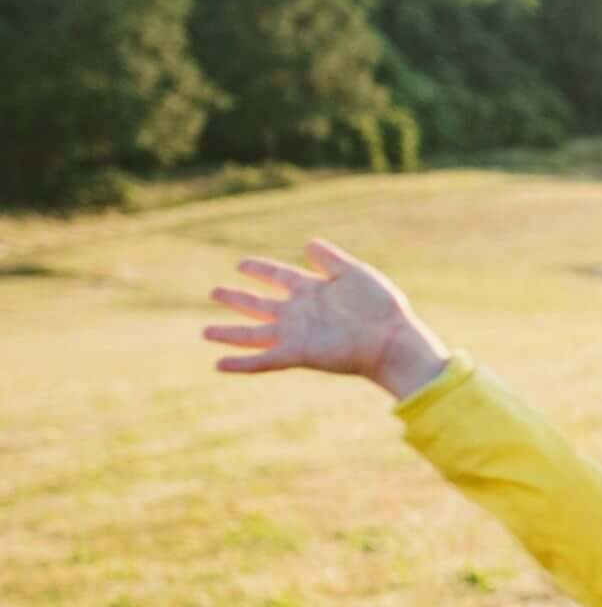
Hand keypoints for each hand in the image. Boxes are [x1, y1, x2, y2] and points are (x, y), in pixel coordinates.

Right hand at [206, 242, 448, 398]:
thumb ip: (330, 259)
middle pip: (259, 304)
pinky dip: (241, 363)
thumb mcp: (354, 273)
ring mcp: (296, 334)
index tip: (241, 264)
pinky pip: (263, 359)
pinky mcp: (298, 353)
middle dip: (237, 298)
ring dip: (230, 333)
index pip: (278, 276)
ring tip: (205, 332)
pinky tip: (218, 364)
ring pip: (253, 333)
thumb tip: (308, 243)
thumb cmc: (380, 306)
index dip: (260, 269)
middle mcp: (299, 313)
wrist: (391, 338)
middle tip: (214, 291)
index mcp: (312, 290)